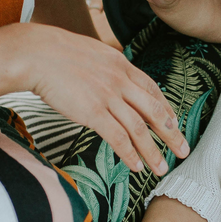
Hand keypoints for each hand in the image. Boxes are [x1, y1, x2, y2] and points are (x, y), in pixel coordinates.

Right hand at [14, 23, 188, 175]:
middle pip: (155, 111)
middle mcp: (121, 81)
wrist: (37, 54)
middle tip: (183, 150)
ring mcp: (108, 97)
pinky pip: (118, 137)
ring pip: (139, 129)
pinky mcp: (93, 112)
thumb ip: (108, 67)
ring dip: (153, 151)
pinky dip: (129, 154)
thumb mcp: (93, 53)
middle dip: (172, 134)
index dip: (167, 110)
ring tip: (160, 167)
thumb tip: (114, 78)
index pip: (153, 90)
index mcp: (122, 65)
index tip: (175, 124)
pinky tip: (135, 166)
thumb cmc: (57, 54)